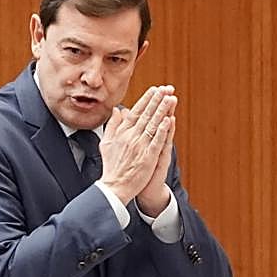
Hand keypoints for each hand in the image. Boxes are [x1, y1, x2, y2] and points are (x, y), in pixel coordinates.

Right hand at [97, 85, 176, 206]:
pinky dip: (163, 130)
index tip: (155, 90)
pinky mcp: (147, 158)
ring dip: (162, 111)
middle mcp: (130, 137)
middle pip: (146, 115)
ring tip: (171, 99)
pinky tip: (169, 120)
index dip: (146, 100)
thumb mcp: (106, 143)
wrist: (114, 187)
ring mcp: (139, 147)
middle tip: (167, 88)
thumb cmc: (111, 166)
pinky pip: (156, 141)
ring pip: (153, 125)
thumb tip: (117, 110)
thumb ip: (112, 125)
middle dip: (157, 100)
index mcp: (121, 133)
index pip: (135, 112)